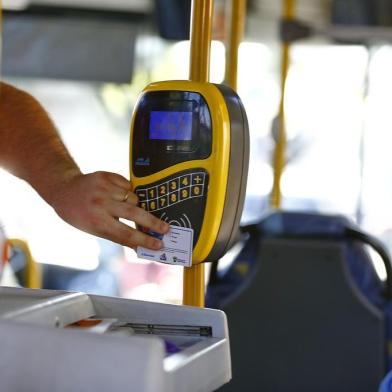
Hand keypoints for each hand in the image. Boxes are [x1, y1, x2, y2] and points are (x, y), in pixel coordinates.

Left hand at [49, 171, 169, 249]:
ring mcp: (105, 188)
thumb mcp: (94, 229)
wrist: (64, 189)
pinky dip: (129, 192)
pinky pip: (129, 186)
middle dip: (153, 223)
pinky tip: (119, 195)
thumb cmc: (80, 215)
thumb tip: (141, 244)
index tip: (159, 245)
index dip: (144, 241)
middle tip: (167, 229)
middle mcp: (101, 203)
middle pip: (134, 214)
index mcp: (96, 221)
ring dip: (136, 205)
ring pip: (134, 198)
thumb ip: (117, 235)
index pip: (126, 234)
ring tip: (126, 207)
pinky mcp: (108, 176)